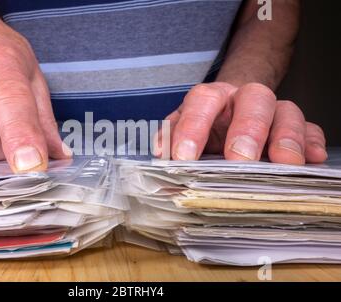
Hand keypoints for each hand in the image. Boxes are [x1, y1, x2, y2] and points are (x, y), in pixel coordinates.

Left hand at [156, 82, 326, 164]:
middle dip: (248, 128)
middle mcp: (244, 98)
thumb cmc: (207, 126)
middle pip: (254, 99)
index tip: (184, 158)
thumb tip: (160, 153)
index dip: (192, 127)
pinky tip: (312, 159)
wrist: (232, 114)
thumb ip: (171, 137)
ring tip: (286, 162)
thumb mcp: (184, 128)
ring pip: (287, 112)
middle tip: (240, 158)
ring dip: (286, 137)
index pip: (203, 101)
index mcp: (213, 97)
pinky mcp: (296, 128)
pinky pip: (310, 129)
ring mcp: (273, 111)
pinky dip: (311, 142)